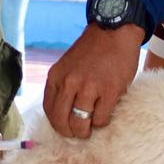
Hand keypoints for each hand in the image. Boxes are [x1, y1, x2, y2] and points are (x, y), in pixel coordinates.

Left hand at [43, 24, 142, 138]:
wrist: (114, 31)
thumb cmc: (92, 51)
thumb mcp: (67, 65)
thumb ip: (63, 86)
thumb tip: (62, 114)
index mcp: (57, 76)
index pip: (49, 111)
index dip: (57, 124)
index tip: (65, 128)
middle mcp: (70, 82)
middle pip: (62, 121)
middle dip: (70, 132)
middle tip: (79, 133)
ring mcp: (90, 87)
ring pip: (81, 124)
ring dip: (86, 130)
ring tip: (91, 127)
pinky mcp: (110, 91)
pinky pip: (101, 119)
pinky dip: (102, 122)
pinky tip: (104, 113)